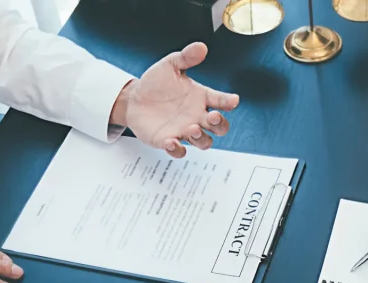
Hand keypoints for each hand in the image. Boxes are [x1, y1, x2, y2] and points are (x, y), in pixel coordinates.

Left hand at [111, 42, 238, 158]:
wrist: (134, 98)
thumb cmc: (156, 83)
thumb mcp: (170, 65)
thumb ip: (186, 57)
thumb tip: (201, 47)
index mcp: (201, 97)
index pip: (221, 101)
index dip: (229, 102)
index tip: (233, 101)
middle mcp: (197, 116)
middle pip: (219, 127)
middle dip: (219, 124)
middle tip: (212, 117)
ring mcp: (184, 130)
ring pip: (203, 141)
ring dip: (201, 138)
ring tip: (192, 128)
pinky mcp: (168, 141)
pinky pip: (178, 151)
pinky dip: (177, 149)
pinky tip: (171, 142)